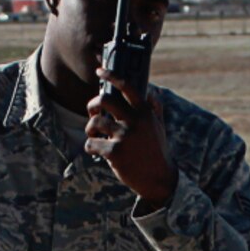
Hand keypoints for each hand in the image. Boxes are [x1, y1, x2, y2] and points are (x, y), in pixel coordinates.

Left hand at [87, 73, 177, 207]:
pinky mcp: (115, 152)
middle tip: (93, 112)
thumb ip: (155, 109)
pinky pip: (91, 143)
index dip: (111, 75)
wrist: (159, 179)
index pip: (127, 87)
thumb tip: (153, 92)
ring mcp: (125, 136)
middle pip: (105, 100)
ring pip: (95, 121)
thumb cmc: (157, 152)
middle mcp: (135, 121)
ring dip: (90, 128)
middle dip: (93, 104)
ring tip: (94, 135)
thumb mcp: (159, 128)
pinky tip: (96, 151)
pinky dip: (90, 146)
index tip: (99, 70)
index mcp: (145, 113)